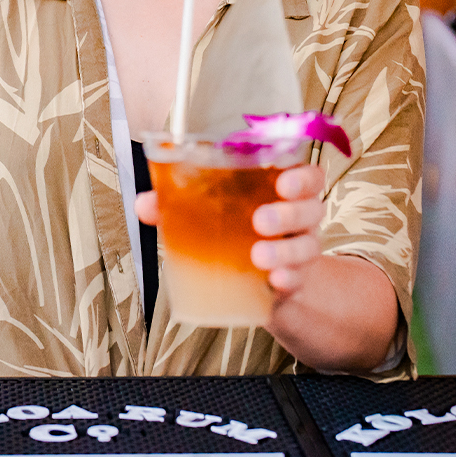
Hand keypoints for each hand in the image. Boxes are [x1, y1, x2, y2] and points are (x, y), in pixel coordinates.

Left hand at [133, 164, 324, 292]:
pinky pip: (300, 278)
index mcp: (281, 191)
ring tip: (258, 255)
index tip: (283, 180)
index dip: (302, 176)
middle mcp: (299, 218)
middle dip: (288, 213)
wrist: (259, 281)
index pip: (307, 175)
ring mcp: (300, 249)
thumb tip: (143, 203)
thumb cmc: (235, 231)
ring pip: (307, 245)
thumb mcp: (211, 214)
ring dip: (284, 250)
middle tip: (259, 220)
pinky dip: (289, 278)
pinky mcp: (296, 279)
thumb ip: (178, 204)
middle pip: (311, 208)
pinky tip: (275, 280)